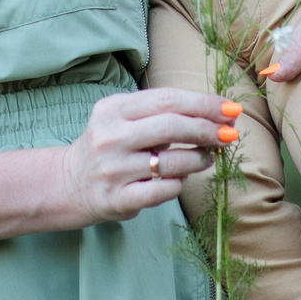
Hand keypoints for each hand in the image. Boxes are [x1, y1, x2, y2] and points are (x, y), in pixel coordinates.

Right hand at [60, 88, 237, 224]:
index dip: (204, 103)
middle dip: (208, 129)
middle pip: (171, 127)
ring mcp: (113, 169)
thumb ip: (161, 113)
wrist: (70, 183)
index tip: (230, 109)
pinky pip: (163, 190)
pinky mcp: (117, 199)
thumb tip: (217, 114)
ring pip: (172, 162)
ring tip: (205, 157)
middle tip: (229, 134)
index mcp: (114, 109)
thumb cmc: (110, 146)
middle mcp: (110, 136)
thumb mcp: (124, 118)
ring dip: (199, 159)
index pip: (167, 100)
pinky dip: (179, 183)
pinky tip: (180, 179)